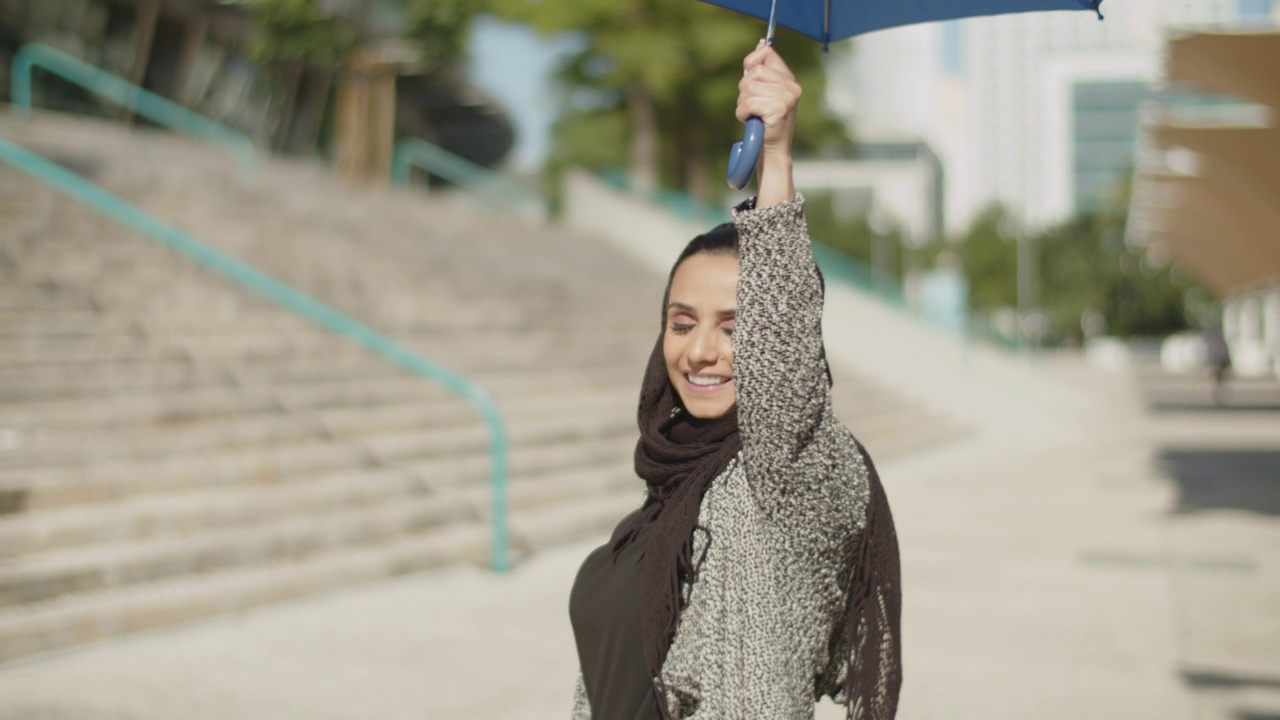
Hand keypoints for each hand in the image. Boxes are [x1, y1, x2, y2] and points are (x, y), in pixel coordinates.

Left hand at [736, 41, 801, 161]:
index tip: (749, 76)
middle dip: (744, 89)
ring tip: (752, 114)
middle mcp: (791, 87)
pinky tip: (750, 120)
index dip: (751, 62)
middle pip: (754, 72)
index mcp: (789, 79)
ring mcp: (787, 98)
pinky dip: (743, 112)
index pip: (766, 53)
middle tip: (751, 105)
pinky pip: (749, 102)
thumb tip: (760, 44)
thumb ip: (763, 72)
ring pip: (749, 88)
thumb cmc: (765, 122)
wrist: (772, 150)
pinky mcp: (779, 109)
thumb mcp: (766, 93)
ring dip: (743, 103)